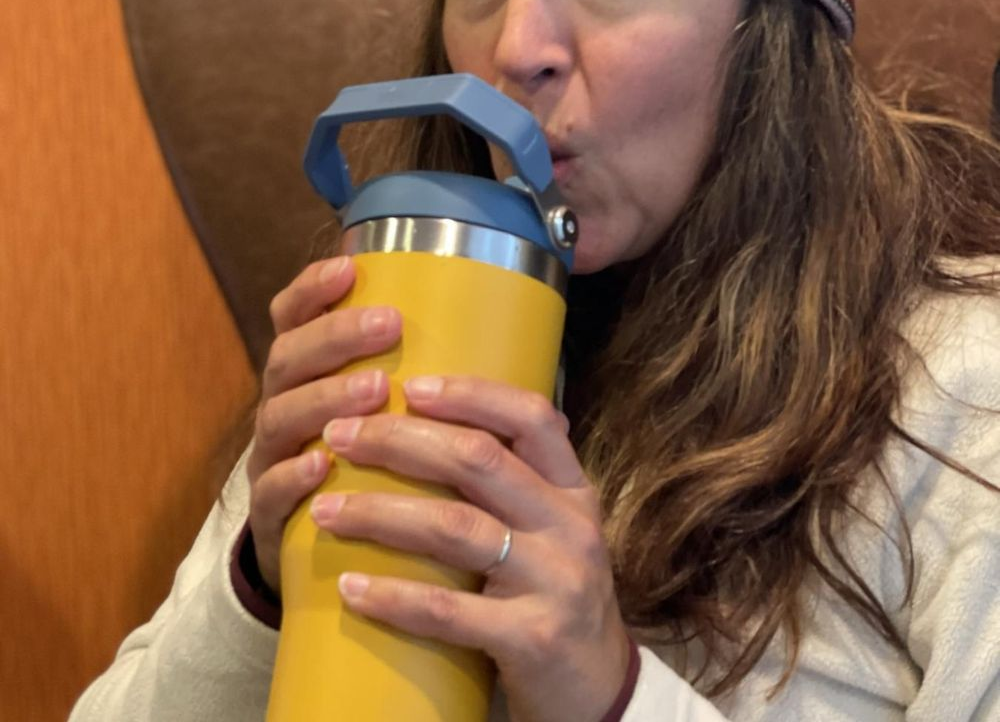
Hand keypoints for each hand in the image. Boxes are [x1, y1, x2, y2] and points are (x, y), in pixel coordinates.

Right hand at [246, 256, 401, 592]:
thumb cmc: (373, 470)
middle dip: (335, 336)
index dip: (313, 288)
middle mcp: (284, 408)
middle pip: (287, 359)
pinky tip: (322, 465)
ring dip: (325, 398)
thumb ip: (421, 379)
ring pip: (279, 418)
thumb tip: (506, 341)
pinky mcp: (270, 518)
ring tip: (374, 389)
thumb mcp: (388, 418)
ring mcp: (272, 460)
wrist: (326, 559)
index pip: (294, 318)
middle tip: (387, 324)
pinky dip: (293, 476)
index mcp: (307, 376)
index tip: (351, 267)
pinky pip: (270, 493)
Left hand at [310, 376, 631, 721]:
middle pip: (480, 461)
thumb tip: (429, 424)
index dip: (470, 393)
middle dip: (401, 441)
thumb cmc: (555, 592)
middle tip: (341, 435)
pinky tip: (351, 586)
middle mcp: (571, 525)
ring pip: (456, 528)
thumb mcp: (552, 527)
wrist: (600, 690)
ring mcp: (556, 581)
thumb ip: (512, 482)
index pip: (530, 417)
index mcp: (573, 488)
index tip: (410, 386)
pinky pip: (450, 612)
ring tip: (325, 509)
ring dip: (381, 513)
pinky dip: (394, 597)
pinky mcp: (533, 639)